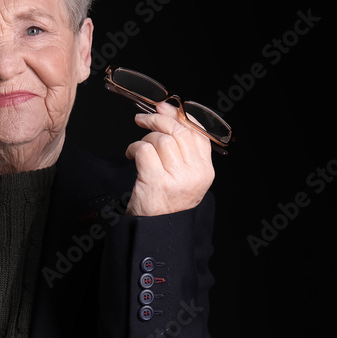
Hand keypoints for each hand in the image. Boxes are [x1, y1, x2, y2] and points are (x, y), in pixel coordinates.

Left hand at [125, 102, 214, 216]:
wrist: (156, 231)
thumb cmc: (165, 203)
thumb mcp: (183, 178)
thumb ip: (182, 152)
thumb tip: (170, 115)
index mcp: (205, 171)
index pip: (197, 133)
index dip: (179, 116)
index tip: (164, 106)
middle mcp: (195, 173)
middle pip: (178, 132)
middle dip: (157, 119)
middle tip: (141, 119)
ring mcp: (177, 178)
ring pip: (160, 140)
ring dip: (144, 139)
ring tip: (138, 149)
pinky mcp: (157, 182)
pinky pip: (144, 150)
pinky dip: (134, 148)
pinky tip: (131, 155)